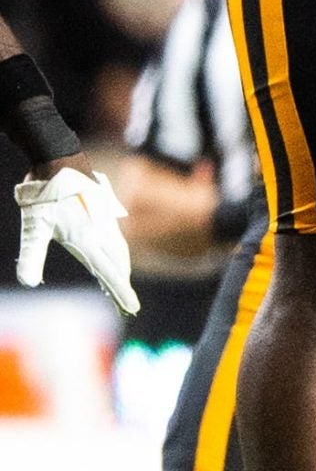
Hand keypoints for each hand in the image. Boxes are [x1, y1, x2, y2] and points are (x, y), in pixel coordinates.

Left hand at [15, 162, 139, 315]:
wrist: (60, 162)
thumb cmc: (46, 195)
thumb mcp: (34, 227)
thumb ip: (31, 255)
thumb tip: (28, 282)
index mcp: (88, 240)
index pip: (109, 273)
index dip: (121, 292)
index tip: (132, 309)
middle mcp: (101, 234)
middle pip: (118, 266)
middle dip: (121, 287)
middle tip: (126, 307)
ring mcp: (104, 223)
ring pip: (118, 252)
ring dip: (120, 271)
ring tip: (119, 285)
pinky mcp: (102, 214)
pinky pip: (115, 240)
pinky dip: (116, 255)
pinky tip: (111, 255)